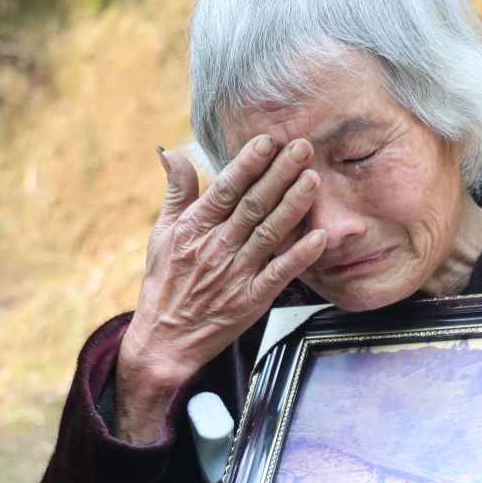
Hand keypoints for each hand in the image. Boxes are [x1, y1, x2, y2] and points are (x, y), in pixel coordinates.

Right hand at [115, 138, 327, 442]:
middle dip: (279, 174)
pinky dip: (299, 255)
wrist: (164, 341)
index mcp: (195, 227)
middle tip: (304, 147)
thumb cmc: (164, 284)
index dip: (248, 163)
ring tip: (314, 179)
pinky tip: (320, 237)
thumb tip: (170, 150)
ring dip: (294, 205)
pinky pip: (280, 274)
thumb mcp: (161, 233)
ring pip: (269, 232)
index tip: (269, 140)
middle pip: (253, 204)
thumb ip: (176, 192)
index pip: (226, 188)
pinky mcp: (251, 300)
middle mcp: (217, 247)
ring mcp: (236, 273)